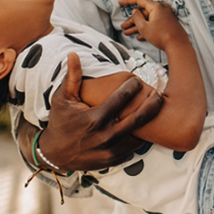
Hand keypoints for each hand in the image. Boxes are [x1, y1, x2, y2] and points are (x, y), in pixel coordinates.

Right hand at [36, 53, 163, 171]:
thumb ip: (72, 77)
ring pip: (140, 134)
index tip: (137, 80)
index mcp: (95, 119)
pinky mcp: (114, 160)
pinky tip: (143, 127)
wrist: (55, 154)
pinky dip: (139, 137)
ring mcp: (111, 150)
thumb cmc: (60, 122)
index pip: (122, 98)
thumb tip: (73, 54)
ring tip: (155, 109)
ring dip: (148, 122)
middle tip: (158, 94)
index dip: (132, 86)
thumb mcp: (62, 99)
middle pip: (139, 117)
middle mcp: (106, 136)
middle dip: (152, 103)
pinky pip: (134, 148)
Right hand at [120, 0, 188, 49]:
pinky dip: (147, 30)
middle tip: (124, 26)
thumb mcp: (144, 27)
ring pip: (148, 20)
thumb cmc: (163, 36)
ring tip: (128, 33)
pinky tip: (139, 37)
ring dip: (138, 27)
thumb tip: (135, 11)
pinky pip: (155, 25)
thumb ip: (137, 18)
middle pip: (143, 13)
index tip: (120, 3)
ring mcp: (165, 17)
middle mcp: (162, 10)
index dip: (128, 1)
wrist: (178, 46)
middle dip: (132, 21)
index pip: (139, 0)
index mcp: (156, 7)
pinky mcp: (168, 25)